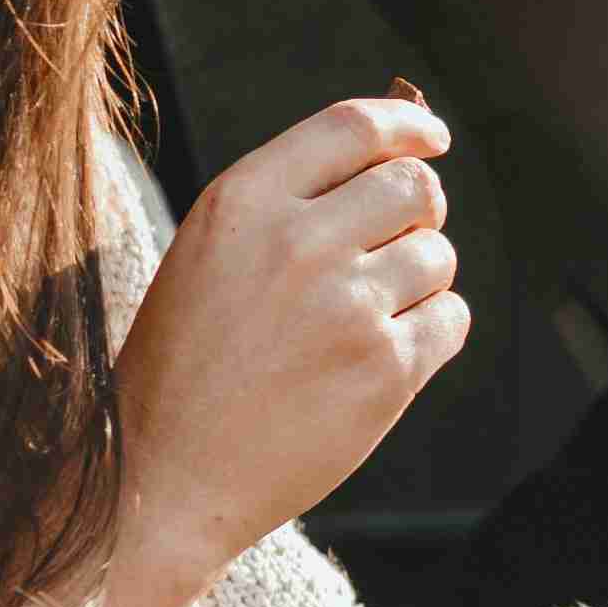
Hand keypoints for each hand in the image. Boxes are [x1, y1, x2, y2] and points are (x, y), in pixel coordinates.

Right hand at [43, 94, 464, 606]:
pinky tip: (375, 360)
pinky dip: (430, 333)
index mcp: (242, 202)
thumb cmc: (184, 367)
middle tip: (389, 247)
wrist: (157, 479)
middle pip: (415, 187)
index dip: (407, 127)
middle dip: (417, 213)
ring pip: (438, 256)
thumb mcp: (210, 257)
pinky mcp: (385, 369)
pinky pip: (450, 319)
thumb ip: (293, 201)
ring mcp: (347, 307)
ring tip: (356, 323)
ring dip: (419, 281)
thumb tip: (403, 143)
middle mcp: (298, 243)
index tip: (431, 140)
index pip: (355, 128)